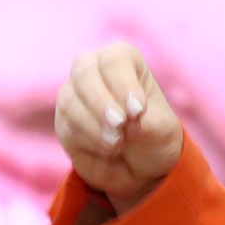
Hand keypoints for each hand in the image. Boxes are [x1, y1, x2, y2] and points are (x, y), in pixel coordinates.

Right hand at [55, 43, 186, 214]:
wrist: (140, 164)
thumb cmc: (154, 134)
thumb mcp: (160, 128)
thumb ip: (141, 121)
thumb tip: (117, 122)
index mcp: (123, 59)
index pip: (114, 60)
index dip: (123, 84)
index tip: (137, 111)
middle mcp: (93, 70)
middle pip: (84, 72)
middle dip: (102, 102)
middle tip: (120, 126)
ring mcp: (73, 94)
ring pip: (71, 102)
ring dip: (95, 125)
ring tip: (118, 143)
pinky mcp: (64, 122)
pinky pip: (67, 127)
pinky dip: (89, 140)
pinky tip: (107, 149)